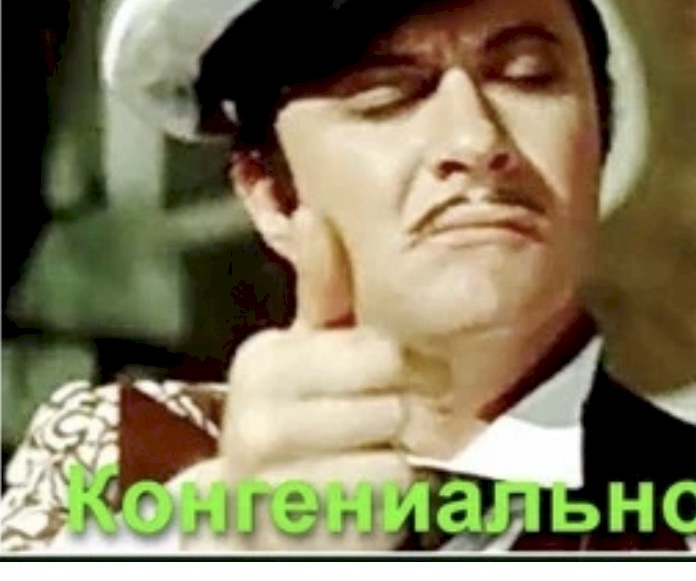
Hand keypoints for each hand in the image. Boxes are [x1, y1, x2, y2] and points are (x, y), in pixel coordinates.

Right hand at [183, 208, 446, 551]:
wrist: (259, 521)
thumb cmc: (297, 431)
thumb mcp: (306, 358)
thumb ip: (321, 293)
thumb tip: (313, 213)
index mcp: (264, 363)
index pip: (379, 348)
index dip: (400, 367)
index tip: (384, 381)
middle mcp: (257, 416)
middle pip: (391, 394)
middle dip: (398, 411)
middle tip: (378, 423)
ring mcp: (273, 476)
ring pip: (394, 444)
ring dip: (396, 454)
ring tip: (364, 457)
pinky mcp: (301, 521)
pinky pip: (390, 488)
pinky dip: (393, 494)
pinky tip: (362, 492)